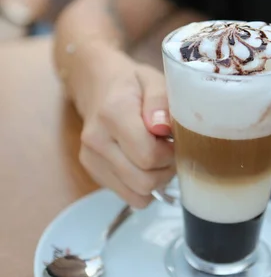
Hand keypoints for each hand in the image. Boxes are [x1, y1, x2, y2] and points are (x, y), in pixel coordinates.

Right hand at [78, 46, 174, 207]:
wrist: (98, 85)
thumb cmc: (133, 84)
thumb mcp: (153, 80)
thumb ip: (161, 101)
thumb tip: (162, 128)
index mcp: (113, 113)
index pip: (148, 156)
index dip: (170, 153)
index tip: (174, 140)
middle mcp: (97, 139)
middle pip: (143, 181)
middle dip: (165, 170)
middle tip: (170, 151)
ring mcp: (91, 158)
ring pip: (136, 194)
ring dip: (155, 181)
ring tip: (157, 158)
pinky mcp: (92, 170)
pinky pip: (128, 196)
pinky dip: (142, 187)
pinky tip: (144, 166)